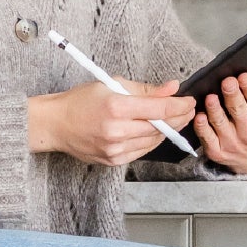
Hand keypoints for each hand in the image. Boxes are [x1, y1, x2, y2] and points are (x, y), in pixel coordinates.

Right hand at [27, 79, 195, 167]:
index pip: (159, 108)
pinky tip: (157, 133)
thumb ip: (144, 89)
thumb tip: (171, 88)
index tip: (189, 101)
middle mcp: (116, 130)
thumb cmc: (81, 101)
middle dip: (178, 118)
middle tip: (188, 110)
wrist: (56, 124)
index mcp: (116, 107)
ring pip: (153, 141)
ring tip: (175, 120)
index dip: (179, 105)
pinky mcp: (113, 160)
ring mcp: (115, 149)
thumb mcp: (112, 85)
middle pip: (159, 127)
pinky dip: (152, 141)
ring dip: (167, 131)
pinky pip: (141, 151)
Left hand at [193, 54, 246, 172]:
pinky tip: (200, 113)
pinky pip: (206, 136)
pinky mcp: (217, 151)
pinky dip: (202, 124)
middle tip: (227, 81)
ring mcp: (232, 143)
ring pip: (220, 122)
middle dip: (232, 94)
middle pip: (238, 110)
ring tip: (211, 96)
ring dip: (214, 108)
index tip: (243, 76)